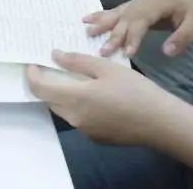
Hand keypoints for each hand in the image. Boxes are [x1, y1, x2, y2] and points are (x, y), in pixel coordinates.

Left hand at [26, 50, 178, 146]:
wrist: (160, 122)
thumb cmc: (135, 90)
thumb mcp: (106, 68)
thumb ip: (78, 61)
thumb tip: (55, 56)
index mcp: (75, 98)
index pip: (40, 88)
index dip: (32, 74)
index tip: (33, 62)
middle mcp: (75, 118)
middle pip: (49, 100)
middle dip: (46, 84)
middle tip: (52, 66)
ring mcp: (85, 130)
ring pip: (63, 110)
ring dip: (61, 94)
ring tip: (72, 77)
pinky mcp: (96, 137)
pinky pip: (78, 118)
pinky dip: (76, 105)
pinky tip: (92, 94)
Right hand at [84, 0, 192, 58]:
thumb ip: (182, 38)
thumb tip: (166, 52)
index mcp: (156, 5)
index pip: (141, 21)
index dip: (134, 36)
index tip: (126, 52)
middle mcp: (142, 1)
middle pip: (125, 18)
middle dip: (113, 34)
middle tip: (101, 51)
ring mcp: (136, 2)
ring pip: (117, 13)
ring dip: (101, 22)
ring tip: (86, 31)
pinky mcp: (134, 5)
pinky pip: (116, 10)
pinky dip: (101, 15)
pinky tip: (88, 19)